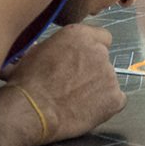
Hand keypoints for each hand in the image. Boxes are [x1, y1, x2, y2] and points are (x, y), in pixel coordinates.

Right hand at [4, 24, 126, 143]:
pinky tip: (87, 110)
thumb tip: (59, 51)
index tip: (82, 61)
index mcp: (80, 35)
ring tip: (75, 100)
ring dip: (97, 88)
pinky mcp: (115, 98)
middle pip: (103, 59)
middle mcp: (99, 51)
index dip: (91, 50)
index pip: (101, 37)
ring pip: (108, 80)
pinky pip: (116, 100)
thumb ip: (59, 47)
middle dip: (92, 70)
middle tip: (73, 84)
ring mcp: (109, 75)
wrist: (31, 109)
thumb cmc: (28, 82)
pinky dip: (105, 106)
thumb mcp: (37, 51)